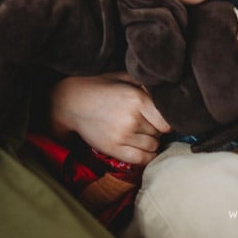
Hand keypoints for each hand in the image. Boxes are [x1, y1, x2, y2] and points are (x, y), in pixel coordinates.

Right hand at [47, 73, 169, 166]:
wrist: (70, 101)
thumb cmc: (98, 87)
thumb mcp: (122, 77)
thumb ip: (145, 84)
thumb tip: (166, 95)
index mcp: (137, 98)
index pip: (167, 120)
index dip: (165, 120)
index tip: (158, 119)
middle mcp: (132, 118)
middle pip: (159, 133)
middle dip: (155, 129)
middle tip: (144, 123)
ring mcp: (122, 136)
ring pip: (152, 147)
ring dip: (150, 142)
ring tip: (139, 133)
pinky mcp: (113, 149)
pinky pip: (141, 160)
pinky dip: (146, 156)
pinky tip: (140, 147)